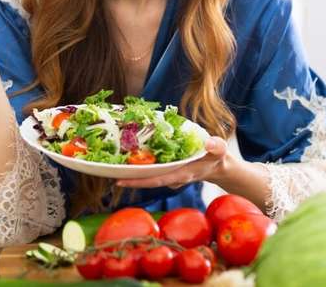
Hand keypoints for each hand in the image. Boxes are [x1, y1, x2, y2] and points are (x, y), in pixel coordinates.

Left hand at [116, 137, 231, 189]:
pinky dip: (138, 161)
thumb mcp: (219, 150)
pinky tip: (124, 155)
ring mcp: (167, 172)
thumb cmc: (216, 156)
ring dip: (129, 169)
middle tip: (107, 173)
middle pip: (146, 179)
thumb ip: (216, 147)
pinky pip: (149, 166)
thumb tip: (210, 144)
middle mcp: (171, 175)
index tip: (121, 181)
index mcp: (181, 174)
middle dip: (127, 177)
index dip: (139, 181)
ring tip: (109, 163)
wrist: (215, 164)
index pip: (157, 180)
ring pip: (145, 173)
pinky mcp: (165, 167)